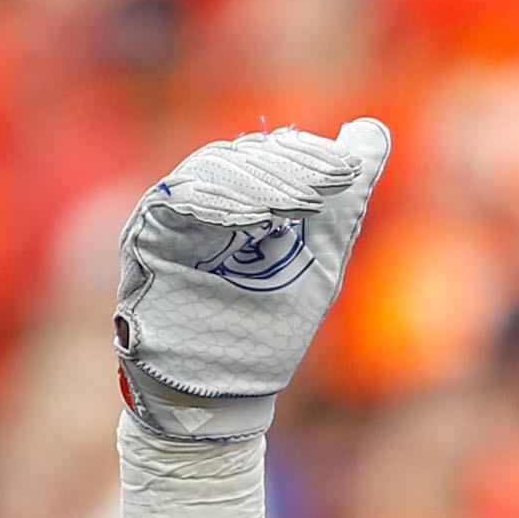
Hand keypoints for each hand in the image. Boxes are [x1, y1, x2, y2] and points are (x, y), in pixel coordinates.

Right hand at [114, 119, 391, 439]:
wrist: (226, 389)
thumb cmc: (270, 325)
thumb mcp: (319, 256)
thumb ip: (347, 198)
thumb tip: (373, 128)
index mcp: (236, 196)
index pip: (268, 155)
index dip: (308, 157)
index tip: (348, 170)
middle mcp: (198, 199)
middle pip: (238, 159)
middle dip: (288, 168)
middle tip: (329, 183)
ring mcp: (168, 217)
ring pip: (207, 176)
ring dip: (258, 183)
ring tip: (302, 204)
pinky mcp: (145, 241)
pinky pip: (173, 206)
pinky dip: (217, 206)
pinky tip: (256, 220)